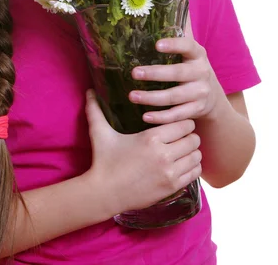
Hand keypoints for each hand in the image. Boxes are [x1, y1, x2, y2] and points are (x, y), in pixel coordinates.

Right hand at [84, 89, 201, 215]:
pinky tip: (181, 165)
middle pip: (193, 139)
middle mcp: (164, 154)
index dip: (183, 122)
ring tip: (181, 150)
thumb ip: (95, 110)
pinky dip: (191, 167)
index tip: (176, 124)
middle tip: (180, 137)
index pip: (184, 124)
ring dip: (191, 152)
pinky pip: (194, 173)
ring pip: (196, 156)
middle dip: (188, 136)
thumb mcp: (100, 133)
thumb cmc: (103, 161)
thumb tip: (89, 91)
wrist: (104, 193)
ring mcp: (169, 173)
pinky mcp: (171, 188)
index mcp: (151, 138)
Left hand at [128, 15, 225, 124]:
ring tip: (132, 96)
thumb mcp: (189, 53)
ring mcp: (201, 93)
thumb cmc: (191, 68)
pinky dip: (161, 117)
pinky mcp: (197, 110)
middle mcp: (202, 72)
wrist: (213, 97)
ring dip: (152, 98)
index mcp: (198, 54)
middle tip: (134, 73)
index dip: (174, 44)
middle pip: (178, 73)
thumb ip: (178, 34)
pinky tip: (145, 116)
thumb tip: (165, 7)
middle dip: (155, 74)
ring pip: (174, 97)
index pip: (188, 46)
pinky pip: (178, 115)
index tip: (157, 45)